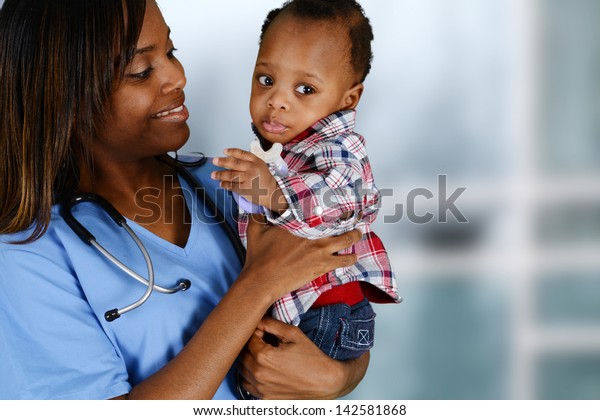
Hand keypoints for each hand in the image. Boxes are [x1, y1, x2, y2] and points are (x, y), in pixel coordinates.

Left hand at [212, 148, 286, 211]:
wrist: (271, 192)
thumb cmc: (263, 178)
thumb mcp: (259, 165)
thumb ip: (247, 161)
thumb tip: (229, 159)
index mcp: (256, 161)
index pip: (242, 154)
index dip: (232, 151)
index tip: (224, 151)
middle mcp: (252, 169)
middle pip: (234, 164)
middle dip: (222, 162)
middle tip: (214, 161)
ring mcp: (248, 179)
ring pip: (231, 175)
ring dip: (220, 175)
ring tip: (213, 174)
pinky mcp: (245, 189)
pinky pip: (232, 186)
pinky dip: (225, 185)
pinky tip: (221, 184)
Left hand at [237, 317, 368, 398]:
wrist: (325, 382)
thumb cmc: (311, 357)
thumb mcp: (293, 334)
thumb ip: (271, 324)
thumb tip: (257, 319)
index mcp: (263, 356)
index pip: (248, 338)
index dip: (255, 332)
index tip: (264, 331)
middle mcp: (258, 374)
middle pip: (242, 354)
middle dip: (250, 345)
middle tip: (264, 341)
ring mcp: (260, 388)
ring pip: (242, 370)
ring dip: (248, 360)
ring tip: (264, 355)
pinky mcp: (264, 398)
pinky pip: (247, 384)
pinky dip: (251, 376)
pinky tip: (264, 370)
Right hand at [241, 215, 361, 300]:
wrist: (263, 280)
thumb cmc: (258, 257)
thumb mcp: (255, 230)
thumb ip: (258, 215)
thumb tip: (256, 204)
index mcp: (298, 223)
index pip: (318, 209)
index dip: (329, 205)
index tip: (336, 201)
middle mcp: (312, 235)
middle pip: (337, 223)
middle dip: (347, 217)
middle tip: (353, 214)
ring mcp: (319, 251)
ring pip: (344, 241)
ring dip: (354, 236)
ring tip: (359, 233)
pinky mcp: (322, 266)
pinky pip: (343, 261)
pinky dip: (350, 258)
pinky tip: (355, 256)